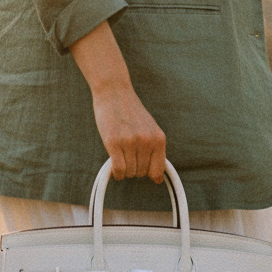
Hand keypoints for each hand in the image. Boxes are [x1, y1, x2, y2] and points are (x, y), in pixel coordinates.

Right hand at [69, 19, 165, 181]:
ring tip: (119, 156)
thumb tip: (157, 179)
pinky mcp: (113, 141)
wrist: (114, 91)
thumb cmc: (130, 112)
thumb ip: (155, 151)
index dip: (147, 173)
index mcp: (159, 138)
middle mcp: (147, 141)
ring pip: (129, 172)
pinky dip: (115, 173)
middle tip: (126, 156)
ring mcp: (130, 141)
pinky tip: (113, 167)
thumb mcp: (150, 128)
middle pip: (140, 173)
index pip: (157, 171)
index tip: (140, 168)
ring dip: (123, 170)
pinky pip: (118, 169)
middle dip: (133, 168)